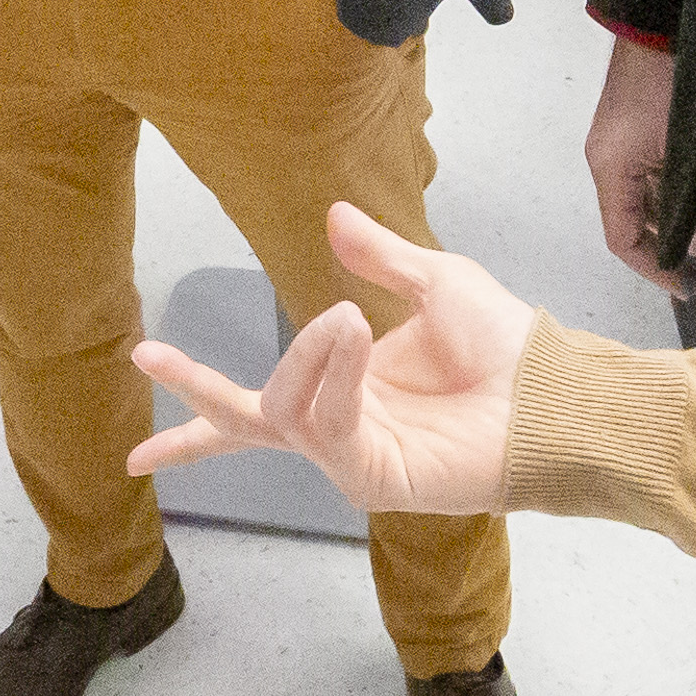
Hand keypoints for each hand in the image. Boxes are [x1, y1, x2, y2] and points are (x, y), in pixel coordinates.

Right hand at [124, 201, 533, 520]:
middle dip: (194, 395)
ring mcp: (352, 458)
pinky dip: (334, 374)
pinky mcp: (372, 478)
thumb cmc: (506, 346)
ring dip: (305, 356)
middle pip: (245, 421)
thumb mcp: (434, 281)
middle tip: (148, 355)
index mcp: (346, 389)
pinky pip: (327, 423)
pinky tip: (353, 333)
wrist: (554, 391)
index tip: (141, 366)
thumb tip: (331, 216)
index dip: (196, 399)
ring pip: (284, 410)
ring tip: (349, 317)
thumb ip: (379, 256)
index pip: (259, 401)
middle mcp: (341, 428)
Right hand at [584, 34, 689, 284]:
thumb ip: (688, 197)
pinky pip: (654, 175)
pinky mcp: (639, 130)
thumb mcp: (683, 148)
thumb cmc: (669, 84)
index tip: (685, 286)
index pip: (621, 239)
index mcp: (610, 170)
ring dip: (676, 216)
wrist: (660, 25)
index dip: (652, 268)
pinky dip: (678, 192)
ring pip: (647, 198)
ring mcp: (623, 146)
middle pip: (633, 220)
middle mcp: (610, 163)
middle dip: (668, 243)